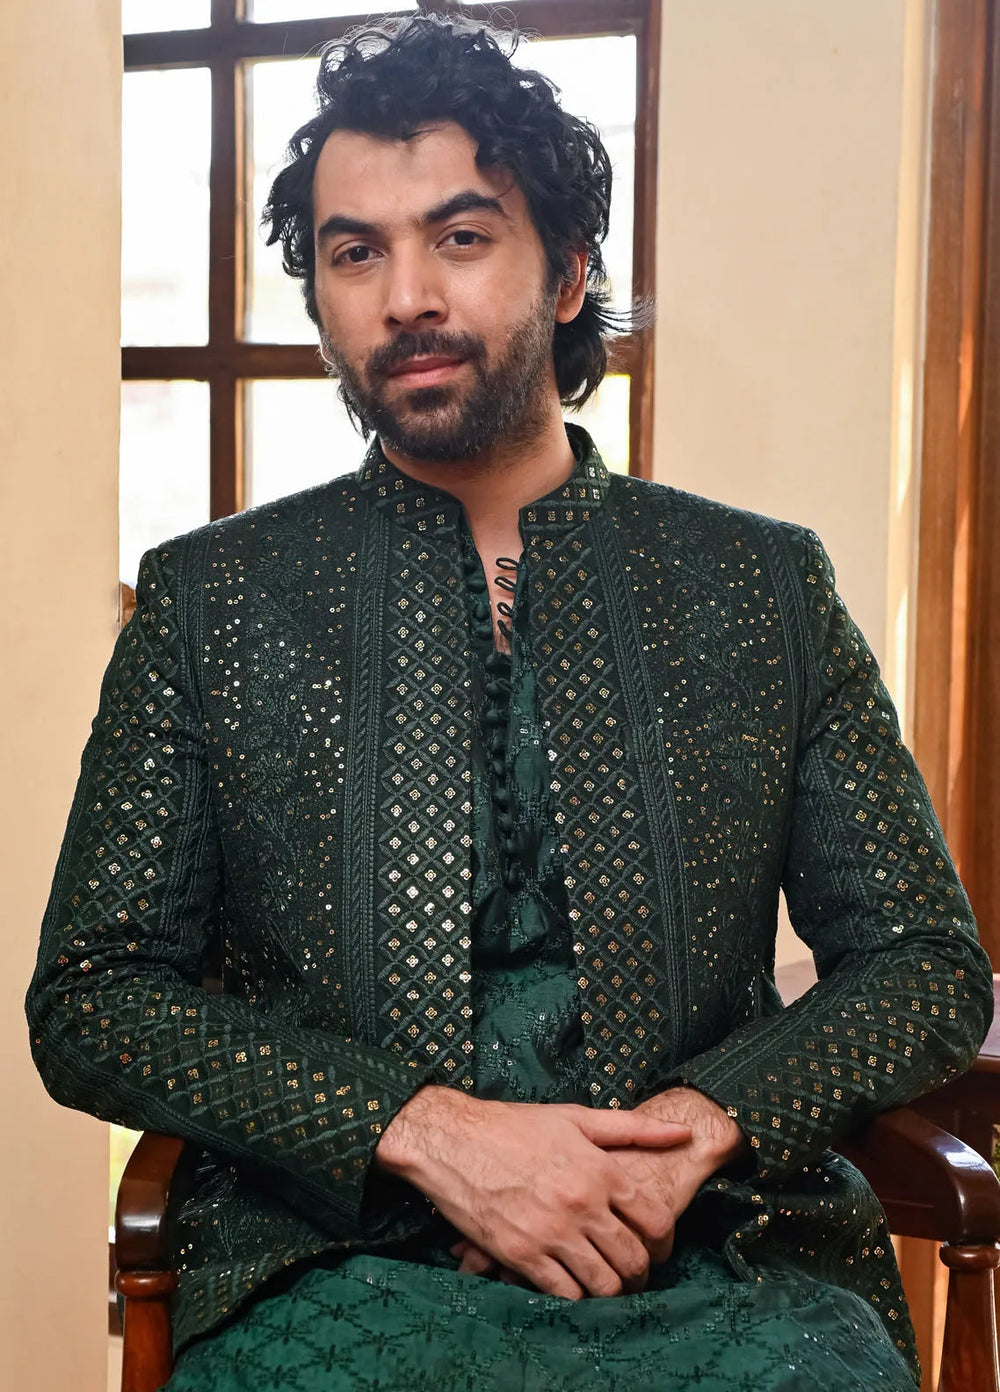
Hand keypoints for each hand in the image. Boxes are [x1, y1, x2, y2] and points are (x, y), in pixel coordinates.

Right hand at [448, 1088, 745, 1285]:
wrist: (453, 1140)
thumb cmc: (513, 1127)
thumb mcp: (575, 1119)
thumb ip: (631, 1128)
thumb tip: (681, 1133)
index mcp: (600, 1170)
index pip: (655, 1220)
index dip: (664, 1243)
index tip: (658, 1249)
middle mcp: (581, 1204)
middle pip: (633, 1259)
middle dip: (640, 1273)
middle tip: (633, 1273)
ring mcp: (551, 1232)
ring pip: (604, 1284)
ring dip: (611, 1290)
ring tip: (606, 1284)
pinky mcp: (521, 1255)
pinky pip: (565, 1294)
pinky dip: (575, 1296)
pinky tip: (571, 1284)